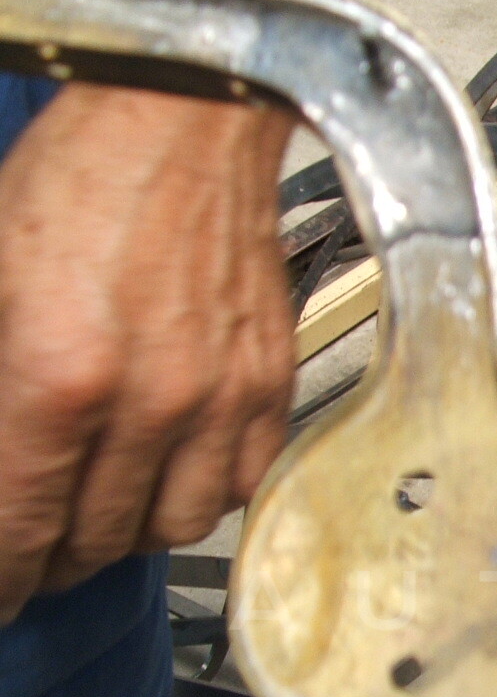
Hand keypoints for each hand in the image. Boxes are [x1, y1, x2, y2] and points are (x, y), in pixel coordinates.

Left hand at [0, 84, 295, 621]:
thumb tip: (0, 457)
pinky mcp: (269, 384)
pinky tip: (170, 475)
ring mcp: (220, 398)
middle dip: (52, 559)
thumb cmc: (82, 180)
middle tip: (33, 554)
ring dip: (125, 536)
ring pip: (172, 527)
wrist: (186, 122)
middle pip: (93, 538)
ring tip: (99, 518)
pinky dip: (199, 497)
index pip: (19, 522)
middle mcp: (149, 402)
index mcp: (57, 376)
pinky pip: (241, 485)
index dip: (2, 573)